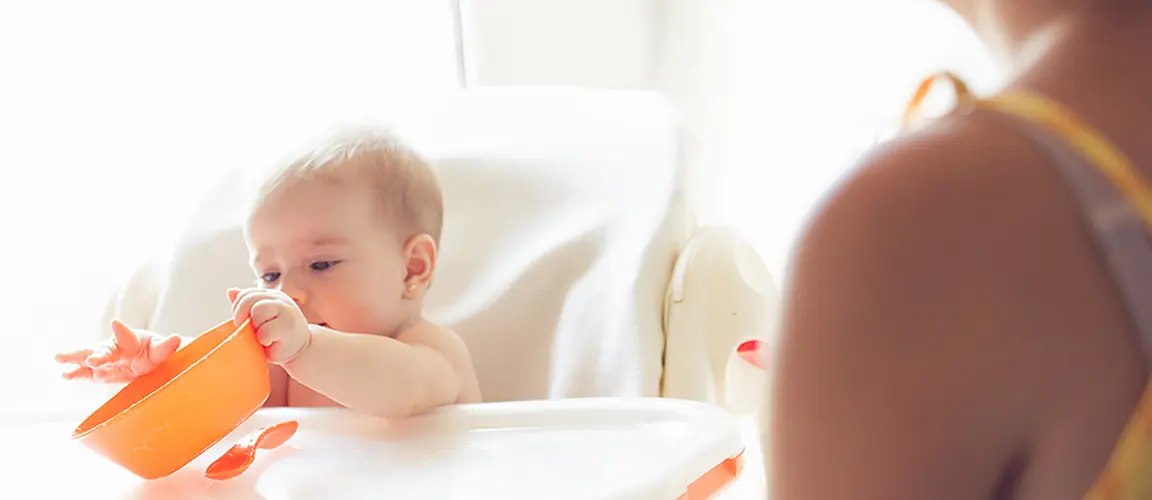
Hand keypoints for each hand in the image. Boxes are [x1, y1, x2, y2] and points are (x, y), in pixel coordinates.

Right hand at [54, 320, 180, 382]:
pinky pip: (87, 373)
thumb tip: (177, 338)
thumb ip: (166, 346)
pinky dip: (76, 373)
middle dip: (98, 354)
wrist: (146, 359)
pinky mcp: (100, 372)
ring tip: (59, 358)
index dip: (121, 329)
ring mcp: (106, 360)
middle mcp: (115, 348)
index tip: (115, 323)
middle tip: (91, 359)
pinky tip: (64, 374)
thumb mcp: (161, 350)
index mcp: (131, 339)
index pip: (126, 335)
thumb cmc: (154, 351)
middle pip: (104, 349)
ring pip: (88, 357)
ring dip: (75, 358)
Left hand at [228, 288, 311, 363]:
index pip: (247, 294)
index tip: (241, 322)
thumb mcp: (259, 318)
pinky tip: (271, 343)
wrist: (300, 351)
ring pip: (258, 311)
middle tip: (248, 330)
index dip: (239, 308)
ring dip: (255, 327)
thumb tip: (230, 291)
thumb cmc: (276, 336)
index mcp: (271, 296)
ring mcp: (286, 310)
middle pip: (250, 299)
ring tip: (262, 336)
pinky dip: (263, 340)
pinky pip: (265, 331)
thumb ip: (247, 305)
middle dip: (242, 316)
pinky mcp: (289, 326)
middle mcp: (279, 299)